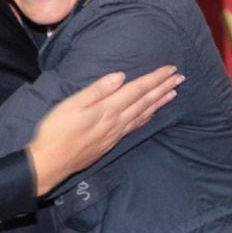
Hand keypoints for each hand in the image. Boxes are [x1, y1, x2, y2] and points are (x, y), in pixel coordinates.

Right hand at [27, 65, 183, 195]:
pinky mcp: (111, 142)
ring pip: (143, 114)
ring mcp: (115, 134)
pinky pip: (136, 126)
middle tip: (180, 77)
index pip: (137, 90)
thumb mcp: (72, 105)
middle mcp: (116, 122)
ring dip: (159, 102)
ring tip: (173, 93)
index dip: (155, 79)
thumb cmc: (56, 130)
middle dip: (163, 88)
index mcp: (108, 109)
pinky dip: (147, 117)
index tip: (170, 69)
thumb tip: (121, 77)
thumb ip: (97, 90)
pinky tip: (151, 114)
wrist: (50, 163)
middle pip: (145, 101)